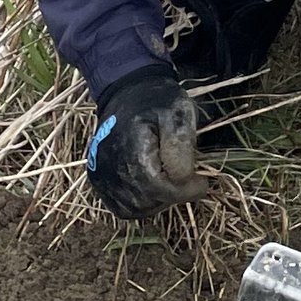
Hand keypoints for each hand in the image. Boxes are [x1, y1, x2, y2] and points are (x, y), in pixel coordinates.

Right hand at [86, 59, 203, 216]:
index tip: (202, 182)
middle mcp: (111, 169)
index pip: (163, 190)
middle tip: (186, 177)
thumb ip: (180, 148)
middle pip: (150, 202)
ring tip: (169, 179)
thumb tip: (182, 180)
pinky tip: (152, 185)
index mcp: (132, 152)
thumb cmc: (156, 101)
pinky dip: (140, 203)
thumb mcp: (178, 114)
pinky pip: (121, 207)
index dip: (187, 190)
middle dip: (173, 194)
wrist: (127, 91)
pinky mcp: (98, 180)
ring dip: (157, 201)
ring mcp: (101, 177)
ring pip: (136, 209)